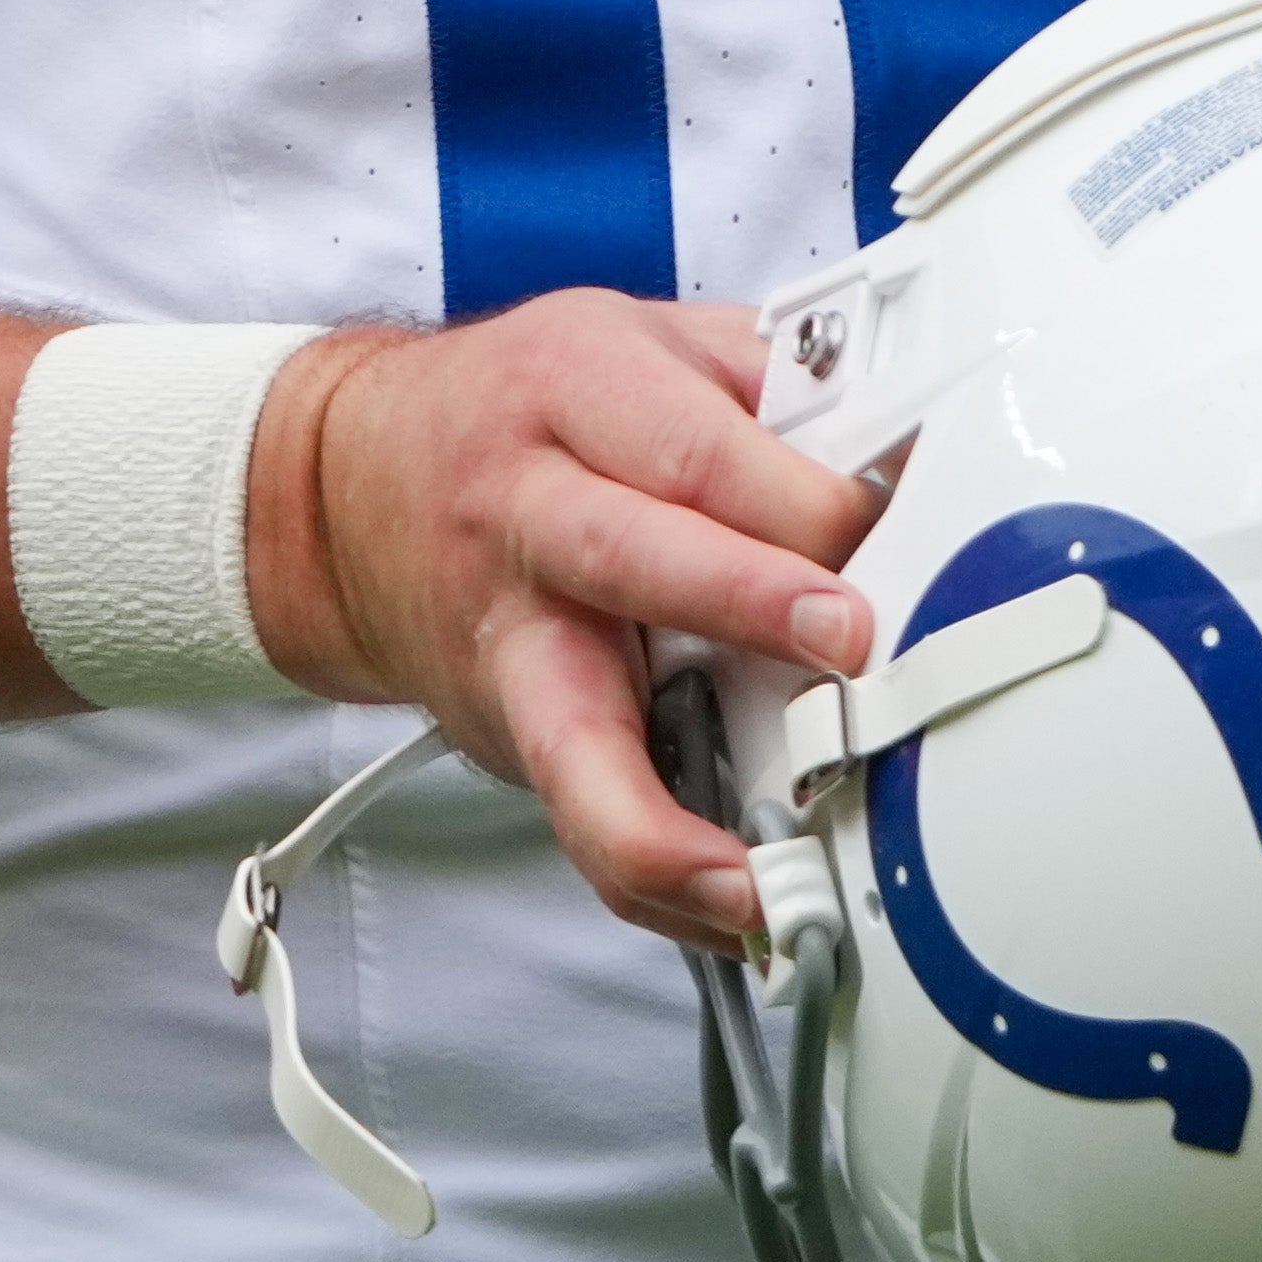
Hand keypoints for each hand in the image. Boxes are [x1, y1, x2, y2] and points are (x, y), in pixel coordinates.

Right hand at [252, 296, 881, 946]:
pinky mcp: (508, 731)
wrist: (354, 482)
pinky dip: (658, 883)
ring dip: (671, 822)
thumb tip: (907, 444)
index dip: (801, 492)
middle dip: (745, 602)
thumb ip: (765, 382)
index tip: (894, 525)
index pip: (696, 446)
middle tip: (847, 643)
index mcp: (575, 394)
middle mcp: (528, 518)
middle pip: (632, 558)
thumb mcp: (642, 344)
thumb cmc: (527, 409)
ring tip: (762, 878)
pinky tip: (737, 917)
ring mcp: (511, 640)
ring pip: (572, 743)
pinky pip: (577, 821)